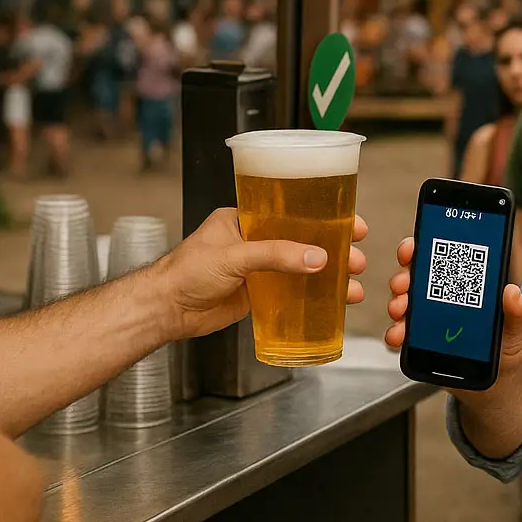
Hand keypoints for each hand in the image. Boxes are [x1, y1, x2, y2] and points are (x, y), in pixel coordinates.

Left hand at [150, 207, 368, 340]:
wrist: (165, 310)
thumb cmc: (184, 272)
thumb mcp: (234, 256)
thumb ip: (275, 255)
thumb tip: (315, 258)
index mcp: (245, 218)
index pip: (293, 212)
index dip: (324, 217)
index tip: (350, 223)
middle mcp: (254, 240)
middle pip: (304, 241)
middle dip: (334, 250)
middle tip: (356, 258)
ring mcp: (257, 268)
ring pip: (302, 268)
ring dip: (328, 276)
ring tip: (352, 287)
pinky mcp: (257, 293)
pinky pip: (292, 292)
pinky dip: (312, 296)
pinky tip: (332, 302)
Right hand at [384, 236, 521, 394]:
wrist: (494, 391)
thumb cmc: (504, 354)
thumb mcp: (516, 332)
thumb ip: (517, 314)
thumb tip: (513, 292)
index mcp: (465, 289)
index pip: (441, 260)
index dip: (423, 249)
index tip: (414, 248)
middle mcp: (441, 301)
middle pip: (415, 278)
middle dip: (404, 276)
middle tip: (404, 284)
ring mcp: (427, 322)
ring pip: (403, 304)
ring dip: (397, 303)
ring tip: (401, 311)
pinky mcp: (419, 344)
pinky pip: (401, 334)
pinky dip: (395, 333)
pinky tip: (398, 335)